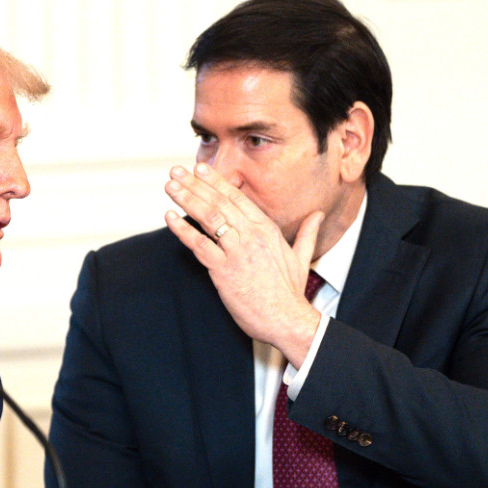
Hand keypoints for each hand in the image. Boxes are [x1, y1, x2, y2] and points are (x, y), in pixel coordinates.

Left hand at [164, 162, 322, 367]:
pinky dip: (183, 230)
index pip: (237, 198)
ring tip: (170, 186)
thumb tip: (317, 215)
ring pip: (208, 218)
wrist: (286, 319)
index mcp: (266, 229)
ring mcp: (237, 252)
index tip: (200, 168)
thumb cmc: (290, 292)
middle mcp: (251, 235)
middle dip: (195, 184)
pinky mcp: (224, 270)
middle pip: (219, 203)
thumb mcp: (301, 257)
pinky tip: (170, 217)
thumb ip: (307, 233)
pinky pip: (199, 245)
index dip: (216, 181)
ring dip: (186, 200)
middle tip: (176, 171)